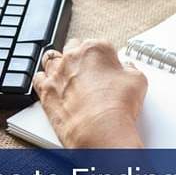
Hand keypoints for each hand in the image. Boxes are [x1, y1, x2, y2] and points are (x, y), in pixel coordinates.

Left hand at [32, 39, 147, 147]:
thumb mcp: (137, 81)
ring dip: (59, 63)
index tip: (112, 67)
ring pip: (51, 58)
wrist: (100, 130)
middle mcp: (73, 57)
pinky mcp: (45, 91)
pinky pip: (38, 78)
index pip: (101, 44)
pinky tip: (53, 86)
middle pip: (74, 47)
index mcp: (96, 49)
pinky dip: (44, 80)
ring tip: (68, 74)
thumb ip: (130, 69)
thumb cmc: (118, 105)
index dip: (108, 57)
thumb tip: (128, 68)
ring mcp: (56, 73)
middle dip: (81, 55)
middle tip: (91, 70)